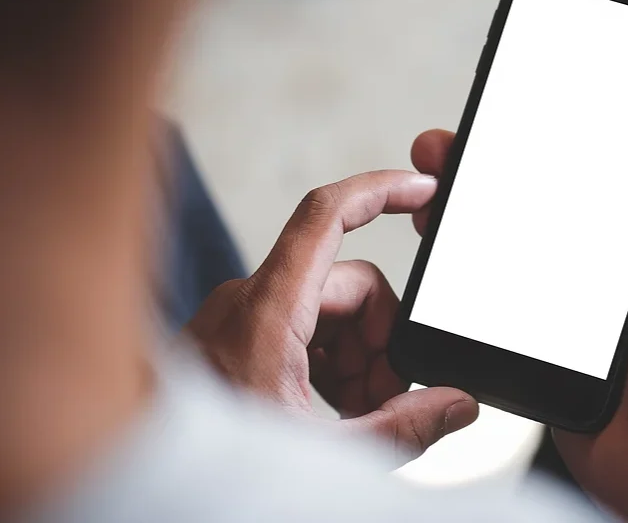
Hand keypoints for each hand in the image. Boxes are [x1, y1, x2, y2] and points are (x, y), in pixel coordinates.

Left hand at [186, 170, 478, 464]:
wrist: (137, 471)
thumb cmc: (209, 470)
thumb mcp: (324, 452)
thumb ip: (402, 428)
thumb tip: (457, 404)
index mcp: (268, 310)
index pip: (327, 215)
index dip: (381, 190)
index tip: (422, 189)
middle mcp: (251, 300)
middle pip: (348, 286)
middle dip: (381, 341)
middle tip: (384, 400)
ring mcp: (242, 317)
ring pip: (329, 310)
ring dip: (356, 359)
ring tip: (354, 416)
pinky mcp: (238, 336)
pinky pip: (303, 327)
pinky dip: (329, 363)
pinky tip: (330, 409)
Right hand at [411, 124, 627, 521]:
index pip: (610, 178)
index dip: (569, 142)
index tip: (527, 113)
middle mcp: (613, 273)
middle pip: (548, 206)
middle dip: (503, 174)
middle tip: (459, 148)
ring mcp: (574, 310)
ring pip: (517, 249)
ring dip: (476, 220)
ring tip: (437, 192)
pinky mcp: (544, 344)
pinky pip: (503, 303)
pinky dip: (472, 281)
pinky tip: (442, 254)